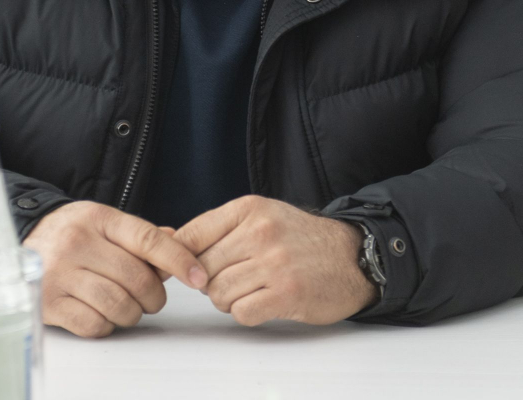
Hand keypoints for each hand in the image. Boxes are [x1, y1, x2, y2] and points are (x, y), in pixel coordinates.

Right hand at [24, 201, 208, 337]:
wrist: (20, 240)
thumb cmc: (70, 234)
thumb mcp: (104, 222)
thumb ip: (141, 235)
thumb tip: (180, 245)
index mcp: (98, 219)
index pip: (147, 239)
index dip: (178, 259)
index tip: (198, 276)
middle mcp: (77, 243)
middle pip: (137, 278)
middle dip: (154, 296)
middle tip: (150, 297)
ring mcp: (60, 274)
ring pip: (119, 304)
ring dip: (132, 313)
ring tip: (126, 305)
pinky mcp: (49, 303)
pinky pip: (94, 324)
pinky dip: (106, 325)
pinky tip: (101, 313)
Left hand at [175, 195, 378, 326]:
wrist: (352, 256)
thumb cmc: (300, 238)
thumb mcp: (260, 217)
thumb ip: (219, 228)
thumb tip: (170, 242)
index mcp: (248, 209)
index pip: (191, 235)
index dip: (179, 258)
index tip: (183, 269)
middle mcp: (260, 232)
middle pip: (201, 268)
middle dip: (209, 281)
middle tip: (230, 280)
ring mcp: (274, 263)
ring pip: (218, 293)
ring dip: (227, 299)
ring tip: (248, 291)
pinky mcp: (287, 294)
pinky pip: (241, 312)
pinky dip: (246, 312)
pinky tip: (263, 302)